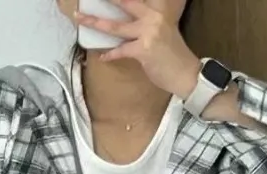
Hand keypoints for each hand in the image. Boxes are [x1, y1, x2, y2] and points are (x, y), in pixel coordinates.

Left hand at [72, 0, 201, 98]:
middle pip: (123, 3)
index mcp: (157, 8)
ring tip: (80, 18)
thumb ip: (145, 22)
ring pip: (116, 26)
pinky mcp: (144, 50)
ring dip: (95, 22)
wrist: (186, 73)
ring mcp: (149, 32)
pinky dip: (110, 54)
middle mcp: (153, 16)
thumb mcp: (161, 30)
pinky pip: (121, 50)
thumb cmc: (172, 54)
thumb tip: (124, 22)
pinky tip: (102, 56)